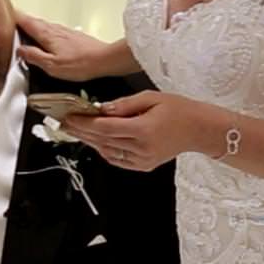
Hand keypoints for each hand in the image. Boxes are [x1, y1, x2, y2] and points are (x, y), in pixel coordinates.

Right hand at [15, 11, 127, 81]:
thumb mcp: (51, 65)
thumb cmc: (81, 64)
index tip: (1, 12)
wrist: (105, 60)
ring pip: (42, 25)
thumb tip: (20, 50)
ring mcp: (64, 31)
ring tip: (21, 30)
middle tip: (7, 20)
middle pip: (32, 21)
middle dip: (19, 20)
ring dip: (31, 26)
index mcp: (46, 34)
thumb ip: (33, 56)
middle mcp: (54, 29)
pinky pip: (51, 31)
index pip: (24, 20)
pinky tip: (43, 39)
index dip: (11, 15)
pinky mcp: (72, 36)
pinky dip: (42, 32)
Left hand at [58, 91, 214, 171]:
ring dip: (90, 142)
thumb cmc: (178, 109)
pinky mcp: (145, 166)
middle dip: (82, 132)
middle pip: (103, 141)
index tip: (69, 117)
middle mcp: (141, 148)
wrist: (199, 130)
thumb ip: (125, 105)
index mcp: (143, 129)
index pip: (104, 128)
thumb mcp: (151, 97)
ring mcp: (142, 160)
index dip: (84, 123)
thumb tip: (101, 109)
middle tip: (64, 123)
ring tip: (76, 132)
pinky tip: (96, 143)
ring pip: (108, 152)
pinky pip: (118, 160)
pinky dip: (105, 151)